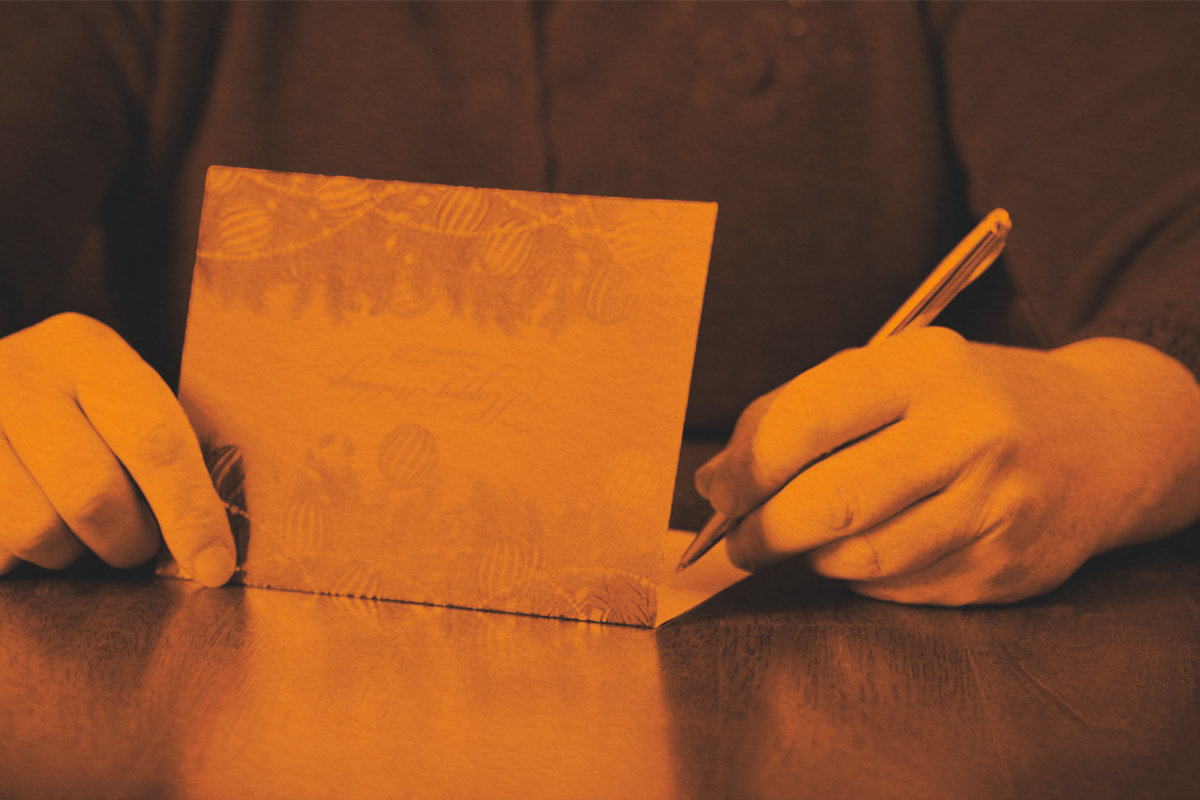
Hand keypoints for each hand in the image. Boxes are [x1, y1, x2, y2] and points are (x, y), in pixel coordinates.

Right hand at [0, 313, 233, 585]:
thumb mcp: (122, 402)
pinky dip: (17, 560)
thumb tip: (208, 558)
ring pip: (34, 532)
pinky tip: (21, 530)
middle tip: (133, 543)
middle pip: (92, 495)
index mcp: (86, 349)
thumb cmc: (80, 412)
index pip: (154, 441)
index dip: (189, 513)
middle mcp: (16, 374)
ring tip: (73, 531)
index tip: (213, 569)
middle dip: (127, 541)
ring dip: (69, 555)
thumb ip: (165, 460)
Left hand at [695, 327, 1199, 604]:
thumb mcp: (891, 372)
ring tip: (804, 540)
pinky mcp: (1009, 567)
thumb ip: (796, 412)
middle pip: (834, 503)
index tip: (718, 493)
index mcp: (927, 368)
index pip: (809, 422)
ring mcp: (998, 507)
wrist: (1102, 436)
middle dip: (765, 532)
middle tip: (740, 541)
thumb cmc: (966, 399)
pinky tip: (868, 550)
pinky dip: (863, 578)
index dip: (747, 469)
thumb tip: (716, 481)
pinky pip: (901, 590)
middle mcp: (971, 434)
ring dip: (813, 558)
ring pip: (863, 559)